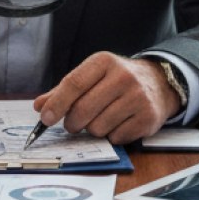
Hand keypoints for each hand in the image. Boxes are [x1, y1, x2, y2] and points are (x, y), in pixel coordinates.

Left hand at [33, 53, 182, 145]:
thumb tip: (39, 106)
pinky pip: (115, 138)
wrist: (159, 82)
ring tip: (101, 119)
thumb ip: (64, 90)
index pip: (74, 83)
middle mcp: (123, 77)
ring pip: (98, 128)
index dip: (57, 103)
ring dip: (93, 130)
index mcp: (104, 62)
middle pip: (83, 110)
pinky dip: (111, 136)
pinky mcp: (147, 118)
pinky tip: (118, 123)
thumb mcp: (92, 76)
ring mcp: (138, 97)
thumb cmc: (116, 80)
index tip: (45, 118)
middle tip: (73, 124)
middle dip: (72, 123)